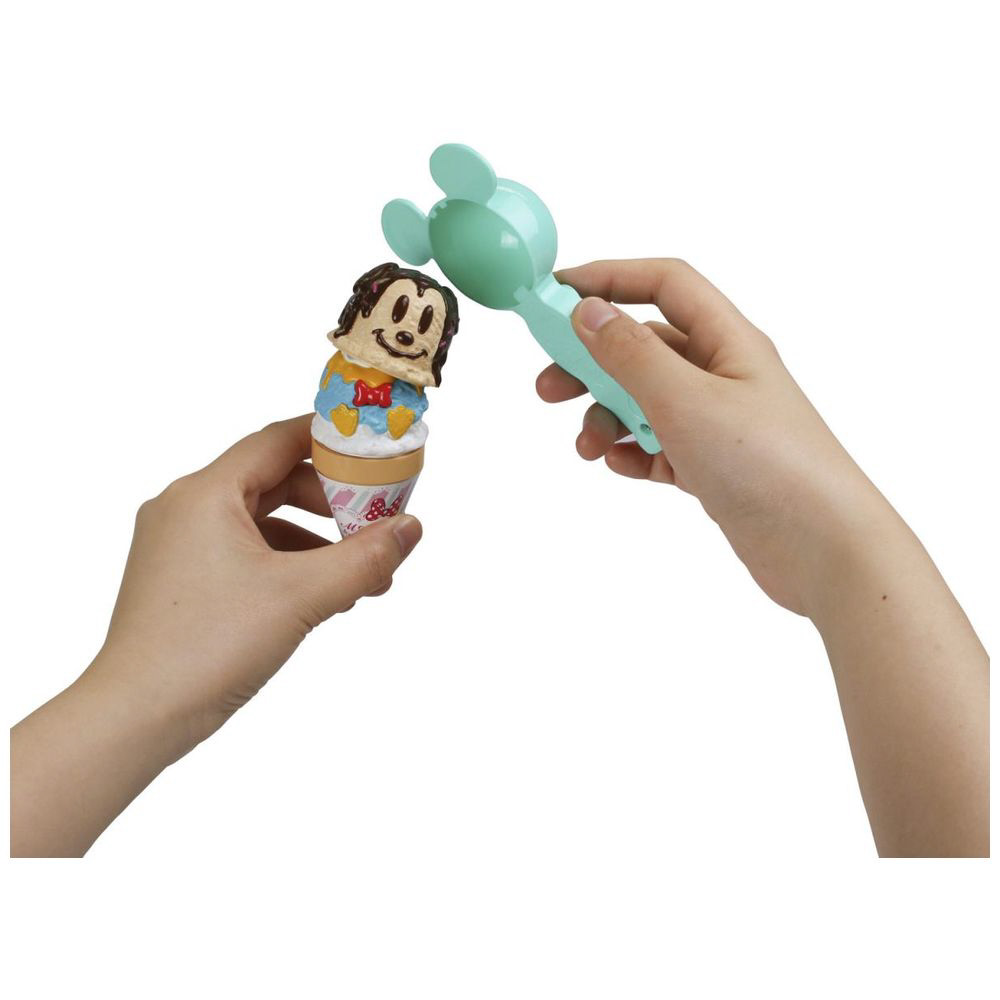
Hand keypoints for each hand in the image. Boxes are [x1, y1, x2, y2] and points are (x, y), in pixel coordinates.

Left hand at [11, 415, 422, 855]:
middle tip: (376, 521)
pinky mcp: (179, 580)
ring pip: (261, 521)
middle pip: (273, 479)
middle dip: (331, 502)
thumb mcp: (302, 596)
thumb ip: (364, 558)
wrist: (136, 718)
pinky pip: (244, 553)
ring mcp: (177, 545)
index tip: (374, 451)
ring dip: (314, 539)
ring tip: (360, 572)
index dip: (331, 441)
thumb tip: (411, 528)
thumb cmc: (206, 648)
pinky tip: (322, 595)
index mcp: (205, 493)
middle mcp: (184, 508)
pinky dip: (287, 564)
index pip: (278, 439)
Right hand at [538, 258, 884, 614]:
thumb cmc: (771, 466)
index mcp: (728, 340)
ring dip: (606, 416)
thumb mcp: (686, 399)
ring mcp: (717, 422)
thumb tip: (587, 310)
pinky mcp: (712, 467)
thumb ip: (631, 353)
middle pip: (643, 346)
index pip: (663, 284)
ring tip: (589, 446)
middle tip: (549, 387)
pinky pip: (657, 446)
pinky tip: (624, 466)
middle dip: (591, 363)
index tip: (555, 294)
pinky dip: (632, 452)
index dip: (609, 278)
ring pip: (644, 400)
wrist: (825, 550)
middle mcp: (723, 374)